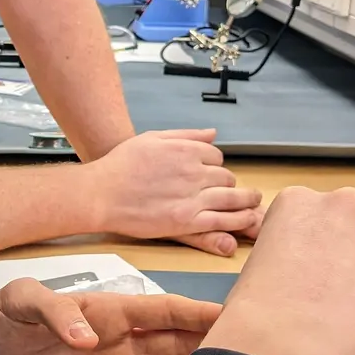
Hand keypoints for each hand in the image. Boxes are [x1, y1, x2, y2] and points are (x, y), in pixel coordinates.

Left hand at [0, 279, 221, 354]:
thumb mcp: (19, 298)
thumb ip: (54, 309)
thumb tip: (88, 337)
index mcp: (106, 310)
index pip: (161, 310)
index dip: (196, 311)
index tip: (231, 313)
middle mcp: (116, 345)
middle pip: (174, 345)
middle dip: (208, 344)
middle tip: (246, 350)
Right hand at [86, 129, 261, 256]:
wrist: (101, 193)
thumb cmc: (121, 166)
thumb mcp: (153, 138)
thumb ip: (186, 135)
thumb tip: (212, 133)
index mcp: (185, 150)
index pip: (216, 156)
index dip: (215, 165)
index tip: (212, 172)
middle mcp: (192, 171)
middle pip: (226, 177)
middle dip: (228, 183)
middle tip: (228, 190)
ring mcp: (192, 197)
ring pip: (232, 198)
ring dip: (246, 200)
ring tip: (253, 203)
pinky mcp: (187, 221)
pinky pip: (223, 220)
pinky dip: (238, 219)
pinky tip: (245, 219)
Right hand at [199, 186, 354, 354]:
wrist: (283, 347)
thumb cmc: (261, 315)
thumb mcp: (262, 261)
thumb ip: (297, 257)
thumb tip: (315, 282)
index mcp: (302, 202)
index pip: (327, 224)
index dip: (328, 255)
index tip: (327, 275)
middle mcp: (350, 211)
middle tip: (348, 306)